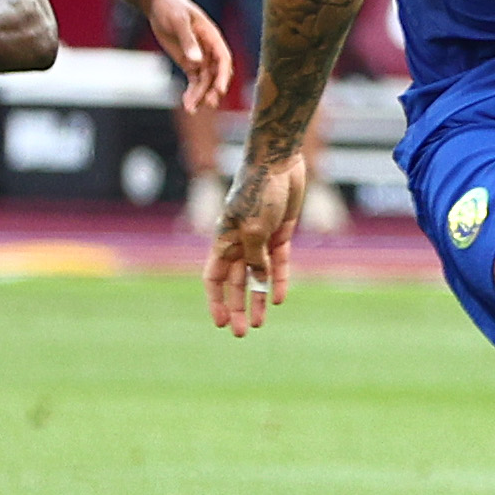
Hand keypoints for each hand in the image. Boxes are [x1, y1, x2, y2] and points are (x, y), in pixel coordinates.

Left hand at [146, 0, 236, 112]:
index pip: (224, 59)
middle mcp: (209, 50)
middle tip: (208, 103)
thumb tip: (197, 62)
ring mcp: (200, 57)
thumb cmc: (171, 8)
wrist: (158, 4)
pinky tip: (187, 104)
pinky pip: (194, 81)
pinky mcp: (188, 63)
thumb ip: (188, 41)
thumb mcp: (179, 22)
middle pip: (217, 74)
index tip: (219, 90)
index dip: (223, 75)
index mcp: (212, 37)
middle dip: (213, 89)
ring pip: (205, 81)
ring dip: (201, 95)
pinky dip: (192, 93)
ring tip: (191, 109)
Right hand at [209, 148, 309, 334]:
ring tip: (258, 323)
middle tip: (240, 333)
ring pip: (257, 276)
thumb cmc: (259, 191)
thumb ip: (255, 257)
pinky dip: (278, 279)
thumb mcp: (254, 229)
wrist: (279, 161)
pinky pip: (278, 262)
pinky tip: (277, 298)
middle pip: (235, 282)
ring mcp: (260, 237)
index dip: (215, 300)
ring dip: (256, 299)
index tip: (219, 323)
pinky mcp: (280, 231)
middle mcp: (239, 241)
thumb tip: (259, 282)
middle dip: (236, 307)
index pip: (213, 278)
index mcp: (223, 240)